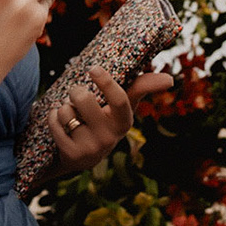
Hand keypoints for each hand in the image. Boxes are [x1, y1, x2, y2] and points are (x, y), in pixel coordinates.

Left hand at [48, 66, 175, 174]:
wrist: (83, 156)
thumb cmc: (106, 120)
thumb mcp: (123, 107)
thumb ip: (142, 87)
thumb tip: (170, 80)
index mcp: (125, 122)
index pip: (120, 100)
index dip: (107, 82)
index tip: (94, 69)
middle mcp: (111, 138)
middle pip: (84, 98)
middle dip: (76, 91)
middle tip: (78, 95)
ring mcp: (91, 148)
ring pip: (66, 110)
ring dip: (65, 108)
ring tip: (72, 116)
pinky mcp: (72, 156)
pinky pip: (55, 122)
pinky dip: (54, 118)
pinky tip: (63, 125)